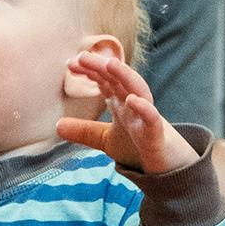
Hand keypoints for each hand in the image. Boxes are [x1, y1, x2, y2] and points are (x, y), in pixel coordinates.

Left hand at [56, 51, 198, 173]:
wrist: (168, 169)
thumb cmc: (138, 148)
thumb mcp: (105, 139)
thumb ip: (83, 131)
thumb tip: (57, 125)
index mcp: (122, 104)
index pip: (106, 81)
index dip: (90, 71)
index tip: (70, 63)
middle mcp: (135, 106)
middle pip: (120, 80)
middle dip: (102, 66)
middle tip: (82, 57)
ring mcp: (147, 119)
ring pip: (139, 92)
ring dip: (126, 76)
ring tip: (110, 64)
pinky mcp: (157, 137)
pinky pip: (153, 121)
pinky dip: (146, 109)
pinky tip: (133, 100)